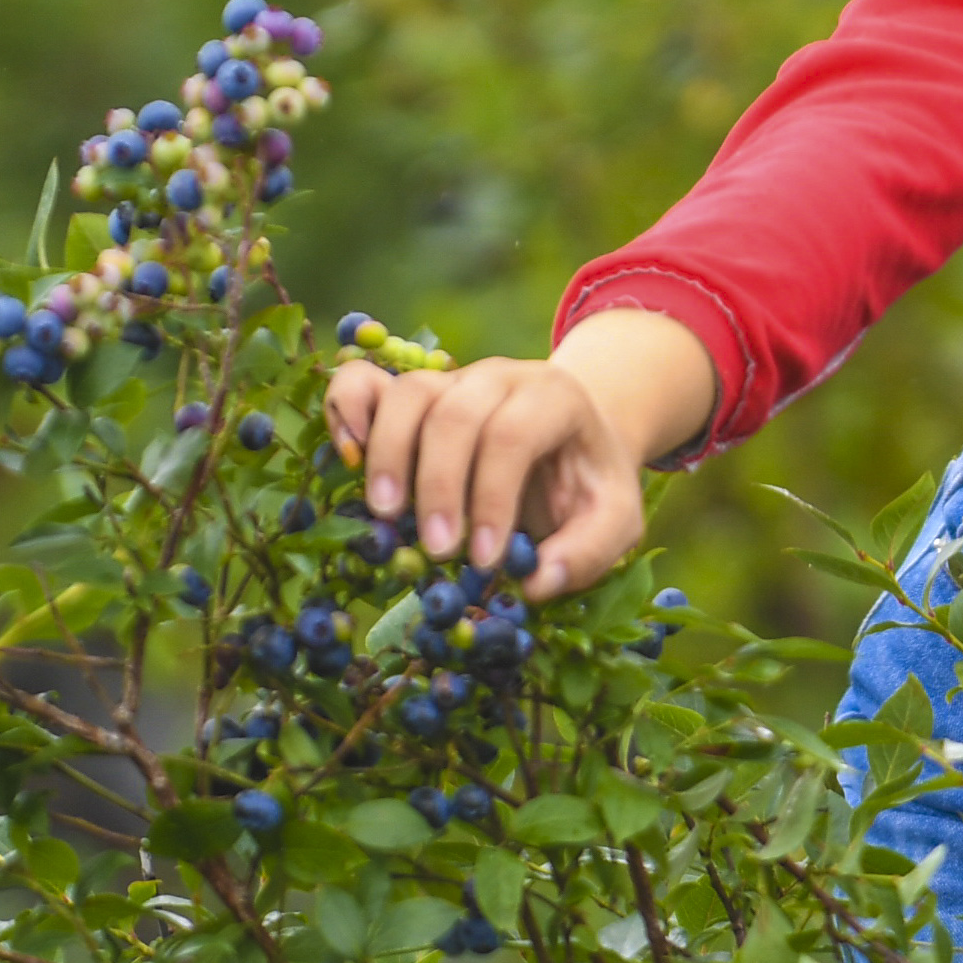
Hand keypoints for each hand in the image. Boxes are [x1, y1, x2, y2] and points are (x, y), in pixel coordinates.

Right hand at [322, 310, 714, 603]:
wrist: (576, 438)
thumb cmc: (589, 484)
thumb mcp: (616, 518)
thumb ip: (589, 551)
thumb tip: (535, 584)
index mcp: (555, 399)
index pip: (513, 435)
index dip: (493, 498)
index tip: (486, 560)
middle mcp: (498, 378)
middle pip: (455, 413)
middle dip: (440, 486)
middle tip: (437, 552)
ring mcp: (450, 380)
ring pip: (407, 394)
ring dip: (389, 455)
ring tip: (389, 517)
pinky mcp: (414, 395)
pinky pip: (365, 382)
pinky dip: (346, 411)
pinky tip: (346, 458)